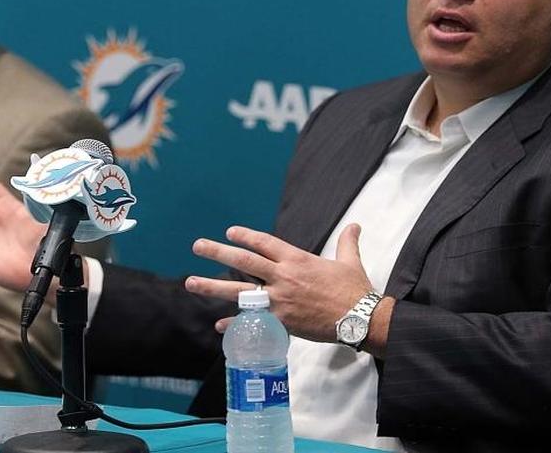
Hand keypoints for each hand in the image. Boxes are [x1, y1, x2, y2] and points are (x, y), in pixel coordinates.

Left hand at [185, 224, 374, 342]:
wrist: (359, 320)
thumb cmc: (355, 290)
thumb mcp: (351, 262)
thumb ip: (348, 242)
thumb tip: (355, 225)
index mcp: (297, 260)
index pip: (265, 243)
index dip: (246, 236)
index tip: (230, 231)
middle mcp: (283, 277)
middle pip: (244, 261)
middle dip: (218, 252)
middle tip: (197, 246)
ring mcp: (279, 301)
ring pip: (239, 291)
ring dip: (213, 287)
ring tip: (191, 283)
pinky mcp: (281, 323)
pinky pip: (252, 323)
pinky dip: (235, 325)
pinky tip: (219, 325)